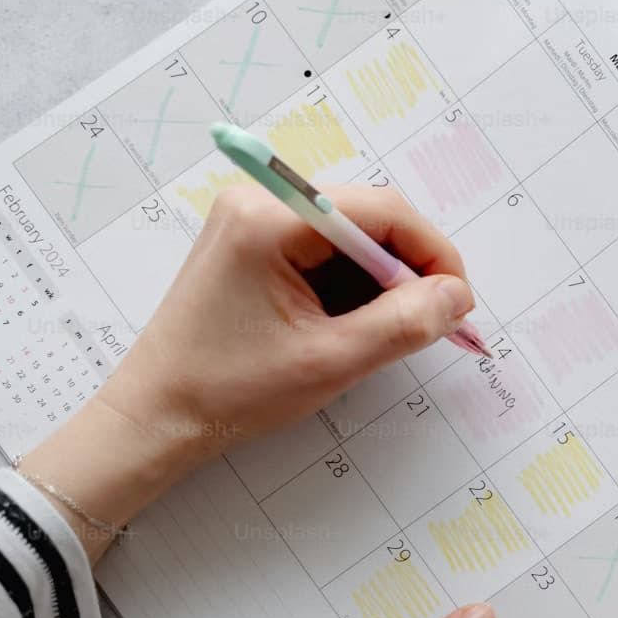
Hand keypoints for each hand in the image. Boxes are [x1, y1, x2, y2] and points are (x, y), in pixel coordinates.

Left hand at [15, 184, 471, 561]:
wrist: (159, 414)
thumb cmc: (231, 390)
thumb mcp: (332, 361)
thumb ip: (404, 323)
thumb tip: (456, 296)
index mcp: (271, 219)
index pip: (383, 211)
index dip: (434, 253)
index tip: (458, 303)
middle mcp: (260, 203)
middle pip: (369, 217)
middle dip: (410, 270)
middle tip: (434, 321)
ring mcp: (252, 220)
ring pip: (351, 235)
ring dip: (382, 280)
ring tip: (389, 332)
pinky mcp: (252, 243)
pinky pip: (325, 249)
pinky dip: (353, 285)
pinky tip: (355, 325)